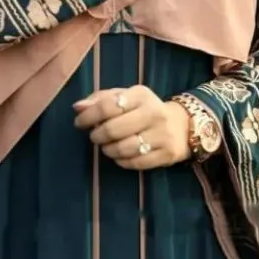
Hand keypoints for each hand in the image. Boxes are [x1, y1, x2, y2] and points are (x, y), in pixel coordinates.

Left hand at [73, 85, 191, 169]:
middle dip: (97, 135)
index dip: (89, 116)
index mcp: (141, 94)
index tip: (79, 123)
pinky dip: (121, 161)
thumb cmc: (144, 109)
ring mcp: (162, 135)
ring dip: (108, 150)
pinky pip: (135, 163)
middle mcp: (153, 112)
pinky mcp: (166, 154)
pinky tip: (119, 155)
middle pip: (114, 129)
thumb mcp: (125, 97)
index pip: (108, 105)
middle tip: (94, 136)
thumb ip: (100, 99)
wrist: (181, 125)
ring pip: (123, 148)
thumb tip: (77, 107)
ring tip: (106, 146)